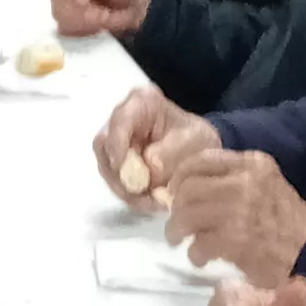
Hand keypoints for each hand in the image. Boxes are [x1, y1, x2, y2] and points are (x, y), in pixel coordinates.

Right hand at [93, 86, 208, 204]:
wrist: (200, 150)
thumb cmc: (197, 138)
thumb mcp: (194, 140)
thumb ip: (172, 152)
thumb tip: (149, 168)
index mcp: (141, 103)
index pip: (119, 120)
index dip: (117, 145)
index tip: (125, 170)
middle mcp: (122, 121)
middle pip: (105, 148)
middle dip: (121, 175)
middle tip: (142, 194)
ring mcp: (117, 144)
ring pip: (108, 169)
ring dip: (127, 190)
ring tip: (153, 202)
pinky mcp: (118, 165)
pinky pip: (117, 183)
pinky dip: (133, 196)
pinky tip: (152, 203)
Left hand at [164, 149, 305, 285]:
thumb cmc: (285, 217)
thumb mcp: (265, 181)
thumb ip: (232, 176)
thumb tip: (187, 185)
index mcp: (251, 163)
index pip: (201, 159)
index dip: (179, 177)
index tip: (175, 192)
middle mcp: (244, 182)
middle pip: (189, 188)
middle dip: (175, 208)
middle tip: (175, 224)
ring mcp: (239, 211)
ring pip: (188, 215)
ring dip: (177, 231)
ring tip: (180, 241)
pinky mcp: (236, 241)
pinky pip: (200, 244)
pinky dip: (194, 253)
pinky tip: (200, 258)